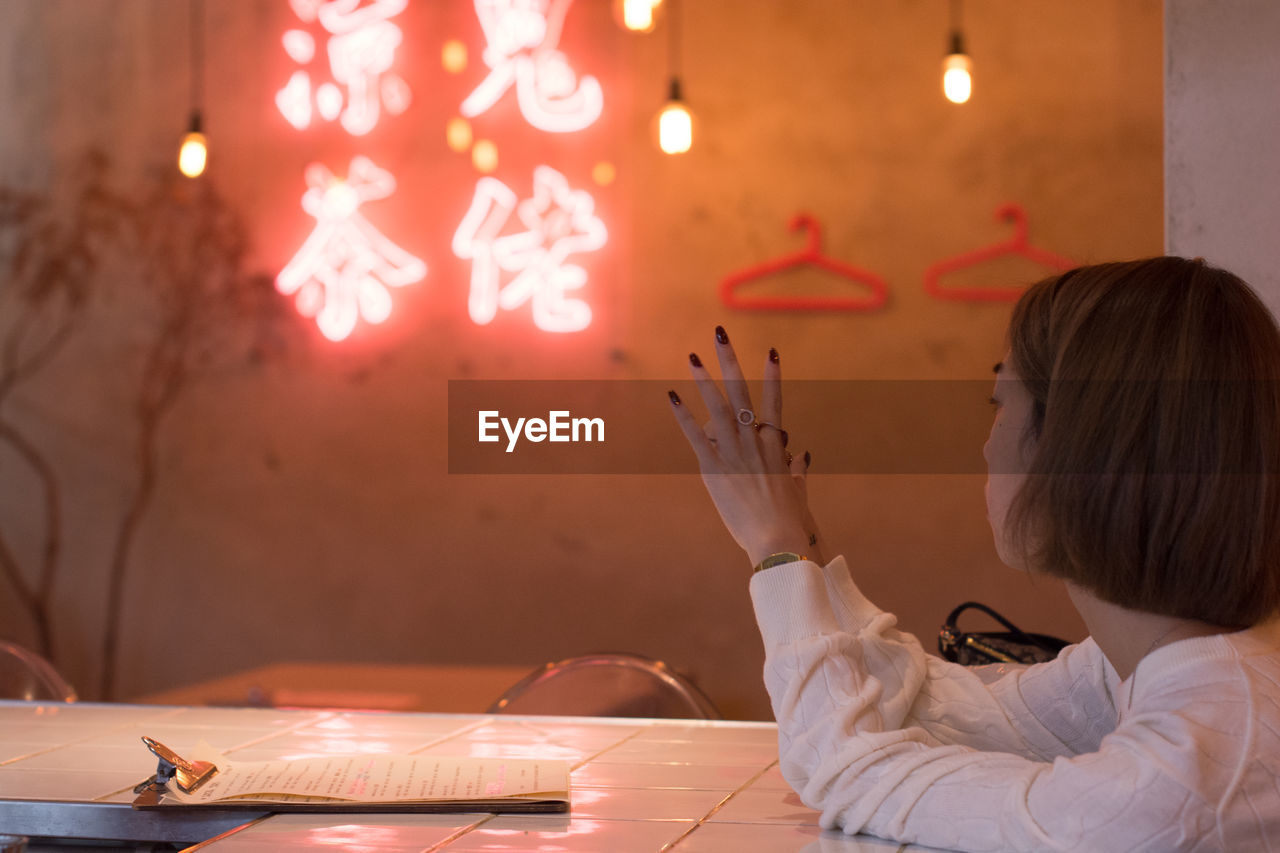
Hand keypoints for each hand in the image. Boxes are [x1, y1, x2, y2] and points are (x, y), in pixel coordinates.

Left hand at [668, 326, 826, 567]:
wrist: (778, 539)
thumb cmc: (789, 519)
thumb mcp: (796, 490)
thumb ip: (798, 469)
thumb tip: (803, 455)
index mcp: (775, 445)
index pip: (774, 401)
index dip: (773, 375)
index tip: (771, 351)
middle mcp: (755, 441)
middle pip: (742, 392)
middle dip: (730, 361)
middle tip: (720, 334)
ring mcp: (734, 452)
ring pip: (717, 407)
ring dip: (703, 379)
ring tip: (692, 356)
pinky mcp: (714, 468)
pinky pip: (695, 436)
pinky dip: (683, 416)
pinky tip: (672, 397)